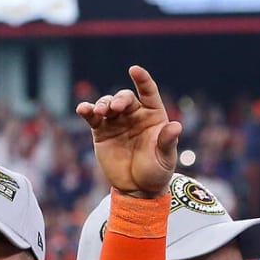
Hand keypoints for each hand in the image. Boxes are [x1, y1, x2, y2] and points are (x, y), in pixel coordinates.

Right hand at [76, 66, 182, 199]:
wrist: (138, 189)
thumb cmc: (157, 172)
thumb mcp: (165, 158)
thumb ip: (167, 141)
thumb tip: (176, 126)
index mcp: (153, 115)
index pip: (148, 92)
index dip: (142, 80)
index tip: (134, 70)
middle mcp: (134, 115)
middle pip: (125, 98)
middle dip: (119, 99)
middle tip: (114, 108)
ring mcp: (117, 122)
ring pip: (107, 104)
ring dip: (102, 104)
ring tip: (100, 112)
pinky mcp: (101, 132)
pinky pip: (92, 118)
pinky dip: (87, 110)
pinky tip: (83, 109)